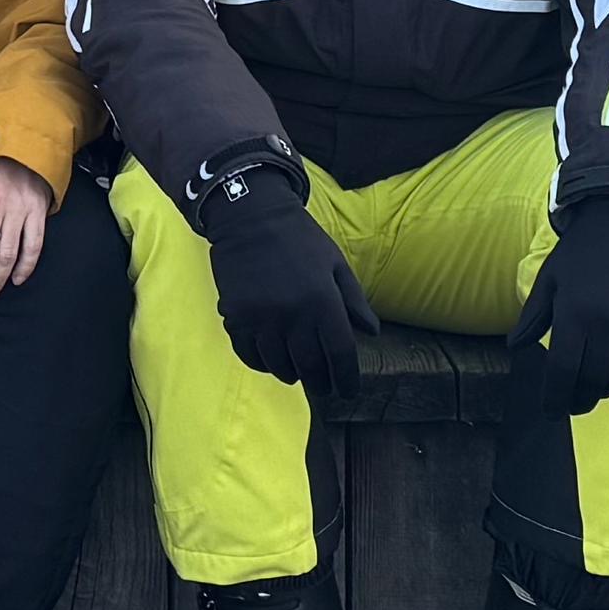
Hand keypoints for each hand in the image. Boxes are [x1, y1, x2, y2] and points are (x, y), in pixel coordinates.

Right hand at [208, 189, 375, 390]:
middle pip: (311, 366)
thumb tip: (372, 333)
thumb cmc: (300, 239)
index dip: (347, 378)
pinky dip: (263, 365)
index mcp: (323, 300)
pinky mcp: (236, 317)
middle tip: (325, 389)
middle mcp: (293, 314)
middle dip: (322, 383)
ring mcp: (262, 318)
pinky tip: (271, 362)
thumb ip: (354, 300)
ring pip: (280, 365)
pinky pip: (250, 355)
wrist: (251, 216)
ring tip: (299, 374)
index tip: (349, 392)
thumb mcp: (336, 264)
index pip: (341, 353)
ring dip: (292, 374)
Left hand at [517, 193, 608, 414]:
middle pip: (593, 381)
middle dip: (580, 399)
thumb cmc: (582, 252)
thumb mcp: (550, 280)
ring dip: (608, 389)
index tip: (550, 412)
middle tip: (573, 404)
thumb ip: (533, 317)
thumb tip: (515, 348)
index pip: (563, 372)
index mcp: (575, 314)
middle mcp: (608, 323)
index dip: (555, 398)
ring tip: (597, 388)